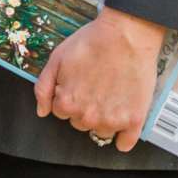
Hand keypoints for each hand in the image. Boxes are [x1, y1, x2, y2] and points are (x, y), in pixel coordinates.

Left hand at [35, 6, 165, 151]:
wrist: (126, 34)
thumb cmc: (92, 42)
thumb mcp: (56, 58)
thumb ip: (44, 87)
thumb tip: (42, 111)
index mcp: (67, 103)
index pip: (61, 112)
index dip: (69, 96)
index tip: (80, 84)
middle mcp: (88, 117)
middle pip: (81, 122)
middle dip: (85, 108)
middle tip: (96, 86)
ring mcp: (112, 120)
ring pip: (101, 131)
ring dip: (104, 119)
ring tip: (111, 95)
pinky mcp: (134, 120)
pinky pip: (125, 143)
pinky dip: (123, 136)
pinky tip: (124, 120)